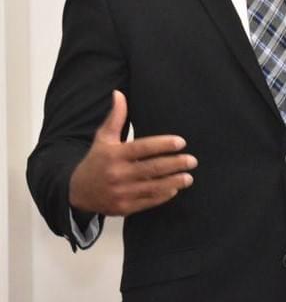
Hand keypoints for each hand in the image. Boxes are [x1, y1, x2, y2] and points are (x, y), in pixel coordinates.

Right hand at [69, 90, 197, 215]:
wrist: (78, 192)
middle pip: (152, 168)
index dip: (163, 144)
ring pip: (153, 187)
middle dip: (175, 164)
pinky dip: (162, 196)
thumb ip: (115, 117)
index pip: (142, 148)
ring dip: (173, 182)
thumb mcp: (103, 137)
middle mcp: (118, 174)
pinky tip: (174, 189)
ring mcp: (121, 192)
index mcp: (114, 155)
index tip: (181, 142)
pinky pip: (147, 201)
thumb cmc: (96, 160)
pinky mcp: (124, 207)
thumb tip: (118, 93)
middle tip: (192, 160)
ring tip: (188, 177)